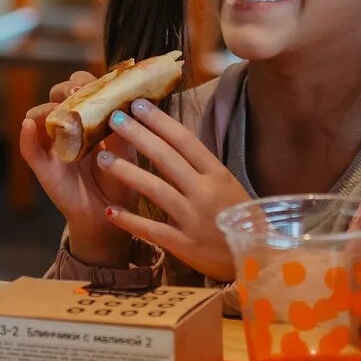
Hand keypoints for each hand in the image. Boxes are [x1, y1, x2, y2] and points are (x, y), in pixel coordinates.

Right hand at [18, 71, 140, 266]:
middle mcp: (69, 126)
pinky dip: (26, 136)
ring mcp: (53, 145)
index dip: (86, 80)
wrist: (110, 216)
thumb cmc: (121, 181)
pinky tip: (28, 126)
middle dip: (66, 88)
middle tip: (79, 93)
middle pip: (57, 93)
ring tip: (63, 111)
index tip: (100, 83)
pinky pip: (28, 148)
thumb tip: (125, 105)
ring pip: (37, 115)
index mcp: (90, 118)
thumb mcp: (128, 155)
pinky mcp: (43, 166)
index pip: (81, 86)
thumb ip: (125, 131)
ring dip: (48, 108)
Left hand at [94, 98, 249, 282]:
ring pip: (155, 189)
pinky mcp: (184, 244)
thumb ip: (201, 166)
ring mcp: (193, 219)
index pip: (185, 140)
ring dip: (126, 172)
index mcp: (217, 174)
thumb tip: (171, 139)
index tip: (139, 104)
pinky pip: (152, 230)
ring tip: (102, 158)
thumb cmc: (241, 216)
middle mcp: (205, 192)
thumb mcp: (227, 184)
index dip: (160, 121)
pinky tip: (110, 210)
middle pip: (166, 158)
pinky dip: (130, 220)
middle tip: (114, 118)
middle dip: (138, 136)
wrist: (259, 256)